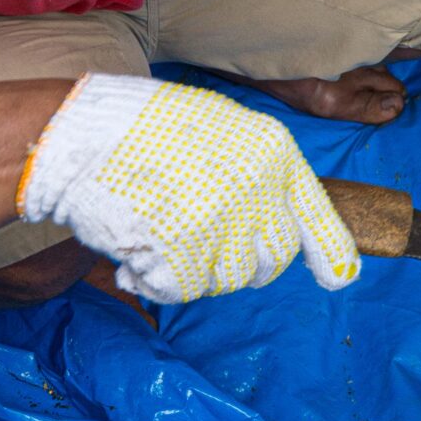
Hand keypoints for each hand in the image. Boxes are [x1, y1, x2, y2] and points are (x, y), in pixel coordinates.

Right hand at [17, 74, 360, 302]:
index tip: (342, 278)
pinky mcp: (184, 254)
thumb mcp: (219, 131)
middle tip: (198, 241)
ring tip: (159, 230)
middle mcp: (259, 190)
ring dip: (194, 269)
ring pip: (227, 279)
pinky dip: (157, 281)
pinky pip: (183, 290)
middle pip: (273, 259)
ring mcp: (223, 224)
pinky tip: (136, 249)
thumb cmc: (142, 130)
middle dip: (241, 262)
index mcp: (273, 153)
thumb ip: (254, 174)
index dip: (331, 251)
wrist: (78, 135)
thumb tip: (273, 226)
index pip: (316, 214)